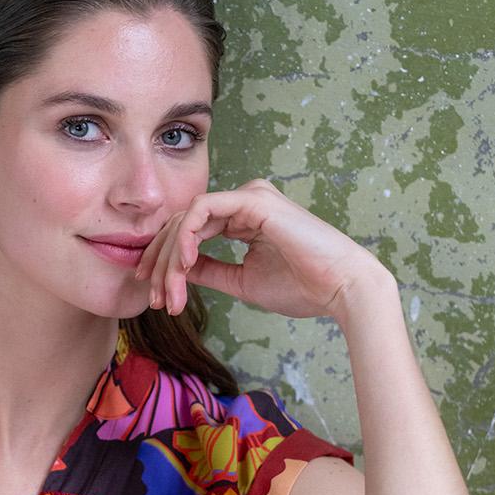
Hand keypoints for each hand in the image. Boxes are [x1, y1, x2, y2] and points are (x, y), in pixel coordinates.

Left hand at [134, 178, 392, 321]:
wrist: (340, 288)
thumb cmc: (302, 287)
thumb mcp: (241, 281)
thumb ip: (210, 271)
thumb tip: (178, 271)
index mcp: (243, 218)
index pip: (190, 232)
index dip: (165, 263)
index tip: (156, 296)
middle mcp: (243, 202)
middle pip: (182, 224)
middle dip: (161, 263)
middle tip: (154, 298)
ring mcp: (248, 197)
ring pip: (187, 219)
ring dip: (171, 258)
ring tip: (169, 292)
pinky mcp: (252, 199)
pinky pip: (202, 210)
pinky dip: (186, 237)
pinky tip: (184, 265)